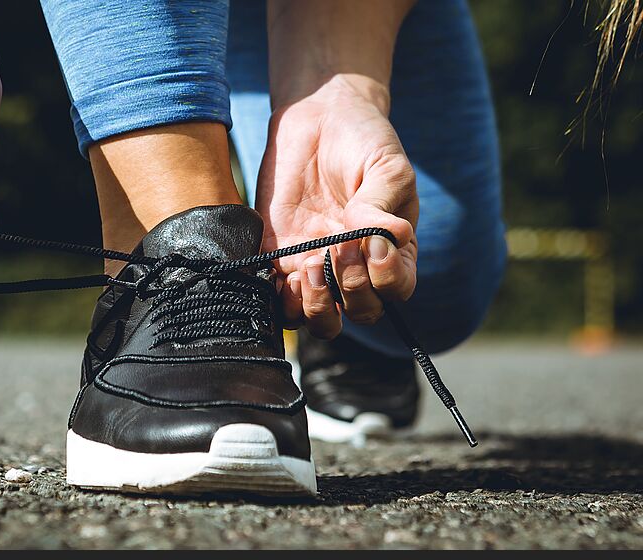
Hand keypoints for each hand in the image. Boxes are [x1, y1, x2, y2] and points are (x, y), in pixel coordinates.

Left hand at [257, 75, 418, 337]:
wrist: (318, 120)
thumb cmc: (363, 142)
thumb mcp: (384, 165)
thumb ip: (381, 203)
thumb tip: (386, 236)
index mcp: (392, 250)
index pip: (398, 289)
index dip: (387, 279)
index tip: (372, 245)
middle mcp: (357, 268)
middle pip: (362, 311)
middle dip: (351, 288)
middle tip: (338, 246)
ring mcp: (318, 268)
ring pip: (323, 320)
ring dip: (318, 306)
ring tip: (309, 267)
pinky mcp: (281, 261)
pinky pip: (281, 302)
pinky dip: (281, 300)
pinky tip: (283, 275)